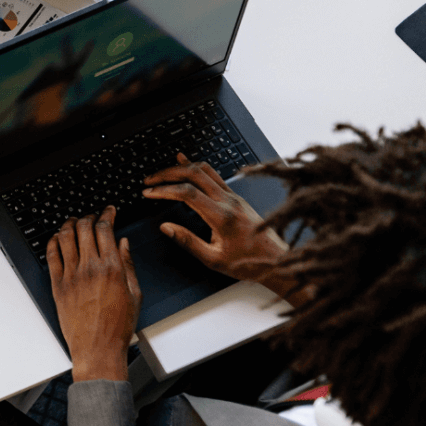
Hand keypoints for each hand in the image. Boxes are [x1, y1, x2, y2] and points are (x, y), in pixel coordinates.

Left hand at [46, 206, 141, 381]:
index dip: (106, 214)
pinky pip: (51, 255)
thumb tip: (123, 243)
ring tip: (74, 222)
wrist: (98, 349)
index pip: (105, 229)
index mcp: (111, 268)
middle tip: (92, 215)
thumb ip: (128, 264)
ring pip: (65, 237)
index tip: (108, 210)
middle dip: (89, 216)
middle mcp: (90, 268)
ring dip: (69, 224)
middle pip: (84, 228)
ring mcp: (71, 276)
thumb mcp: (134, 294)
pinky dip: (53, 241)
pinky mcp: (57, 285)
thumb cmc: (117, 327)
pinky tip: (57, 238)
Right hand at [143, 154, 301, 303]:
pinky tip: (185, 162)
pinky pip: (213, 174)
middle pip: (193, 174)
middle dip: (167, 174)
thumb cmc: (248, 263)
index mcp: (222, 216)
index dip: (164, 190)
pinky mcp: (235, 196)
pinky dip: (195, 167)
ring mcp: (233, 196)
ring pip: (204, 170)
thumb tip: (166, 227)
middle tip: (149, 181)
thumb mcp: (213, 260)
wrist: (276, 261)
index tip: (149, 193)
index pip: (187, 193)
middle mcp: (228, 201)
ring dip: (180, 168)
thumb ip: (188, 242)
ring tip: (162, 173)